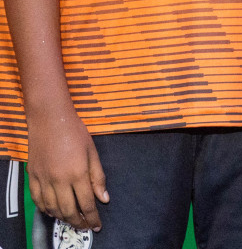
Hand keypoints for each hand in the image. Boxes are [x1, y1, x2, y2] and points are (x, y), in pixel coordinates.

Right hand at [27, 108, 106, 230]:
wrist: (49, 119)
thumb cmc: (75, 132)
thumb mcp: (93, 152)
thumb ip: (98, 177)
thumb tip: (104, 198)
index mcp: (77, 173)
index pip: (86, 203)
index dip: (93, 217)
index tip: (97, 225)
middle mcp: (59, 180)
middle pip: (68, 210)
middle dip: (78, 222)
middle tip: (85, 226)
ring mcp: (43, 179)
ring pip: (52, 208)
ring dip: (62, 217)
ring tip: (71, 220)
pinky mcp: (32, 177)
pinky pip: (37, 200)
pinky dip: (45, 209)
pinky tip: (52, 211)